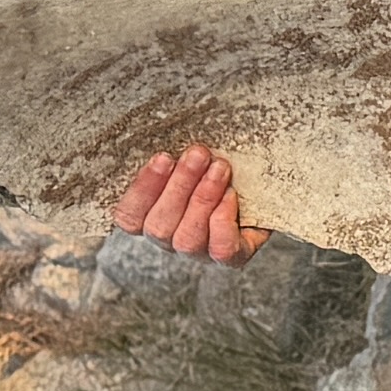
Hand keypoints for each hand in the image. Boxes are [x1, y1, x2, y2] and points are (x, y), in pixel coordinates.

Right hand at [108, 144, 263, 262]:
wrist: (261, 188)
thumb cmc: (214, 167)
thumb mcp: (191, 159)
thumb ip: (175, 155)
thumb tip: (171, 133)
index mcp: (150, 217)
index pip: (129, 217)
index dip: (143, 189)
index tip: (163, 157)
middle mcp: (170, 240)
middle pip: (159, 227)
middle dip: (179, 186)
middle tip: (199, 154)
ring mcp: (200, 252)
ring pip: (188, 239)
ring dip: (204, 198)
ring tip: (220, 168)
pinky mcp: (232, 257)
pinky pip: (221, 250)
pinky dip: (224, 220)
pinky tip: (232, 195)